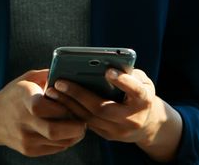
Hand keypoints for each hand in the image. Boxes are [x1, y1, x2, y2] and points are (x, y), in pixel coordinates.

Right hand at [0, 69, 86, 156]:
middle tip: (83, 121)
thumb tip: (72, 71)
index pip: (42, 107)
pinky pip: (55, 149)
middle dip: (75, 127)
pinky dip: (65, 141)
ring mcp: (25, 138)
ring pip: (60, 142)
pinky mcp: (29, 150)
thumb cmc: (14, 95)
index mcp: (22, 99)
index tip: (72, 104)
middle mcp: (22, 121)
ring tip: (77, 126)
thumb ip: (49, 75)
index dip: (62, 106)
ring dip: (74, 135)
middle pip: (54, 131)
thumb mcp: (27, 79)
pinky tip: (66, 132)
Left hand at [44, 67, 177, 154]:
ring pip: (90, 118)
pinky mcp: (108, 136)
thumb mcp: (141, 80)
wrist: (147, 123)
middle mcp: (132, 119)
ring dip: (69, 103)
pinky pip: (86, 123)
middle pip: (103, 108)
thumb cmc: (139, 93)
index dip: (123, 81)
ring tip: (52, 90)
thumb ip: (127, 72)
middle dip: (79, 94)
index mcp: (144, 101)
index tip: (108, 71)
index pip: (135, 91)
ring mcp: (119, 130)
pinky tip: (58, 100)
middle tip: (60, 82)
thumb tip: (103, 63)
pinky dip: (71, 110)